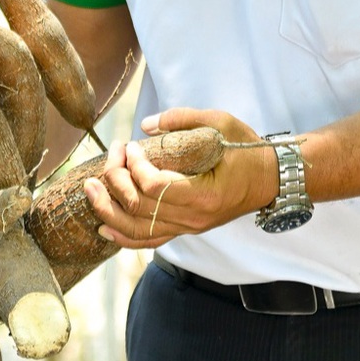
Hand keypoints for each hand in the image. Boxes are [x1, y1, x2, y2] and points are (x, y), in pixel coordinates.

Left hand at [83, 108, 277, 249]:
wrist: (270, 179)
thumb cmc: (247, 149)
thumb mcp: (220, 122)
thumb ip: (182, 119)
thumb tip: (145, 125)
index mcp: (204, 194)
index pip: (155, 187)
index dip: (133, 166)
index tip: (130, 145)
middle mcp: (194, 218)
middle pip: (140, 208)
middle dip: (115, 180)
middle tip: (111, 155)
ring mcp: (189, 228)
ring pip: (138, 231)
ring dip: (108, 210)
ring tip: (89, 189)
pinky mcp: (185, 230)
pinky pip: (150, 241)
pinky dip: (123, 237)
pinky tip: (103, 227)